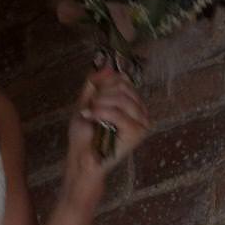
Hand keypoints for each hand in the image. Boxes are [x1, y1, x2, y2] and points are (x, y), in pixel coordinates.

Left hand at [64, 60, 148, 202]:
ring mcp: (142, 123)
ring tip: (90, 115)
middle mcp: (141, 111)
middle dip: (101, 94)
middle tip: (90, 109)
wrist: (82, 159)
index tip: (91, 97)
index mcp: (132, 104)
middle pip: (123, 86)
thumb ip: (95, 84)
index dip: (104, 84)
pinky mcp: (137, 134)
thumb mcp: (86, 102)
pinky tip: (92, 118)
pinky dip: (101, 113)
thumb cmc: (84, 136)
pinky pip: (119, 114)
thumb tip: (106, 65)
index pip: (123, 80)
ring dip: (99, 104)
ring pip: (121, 98)